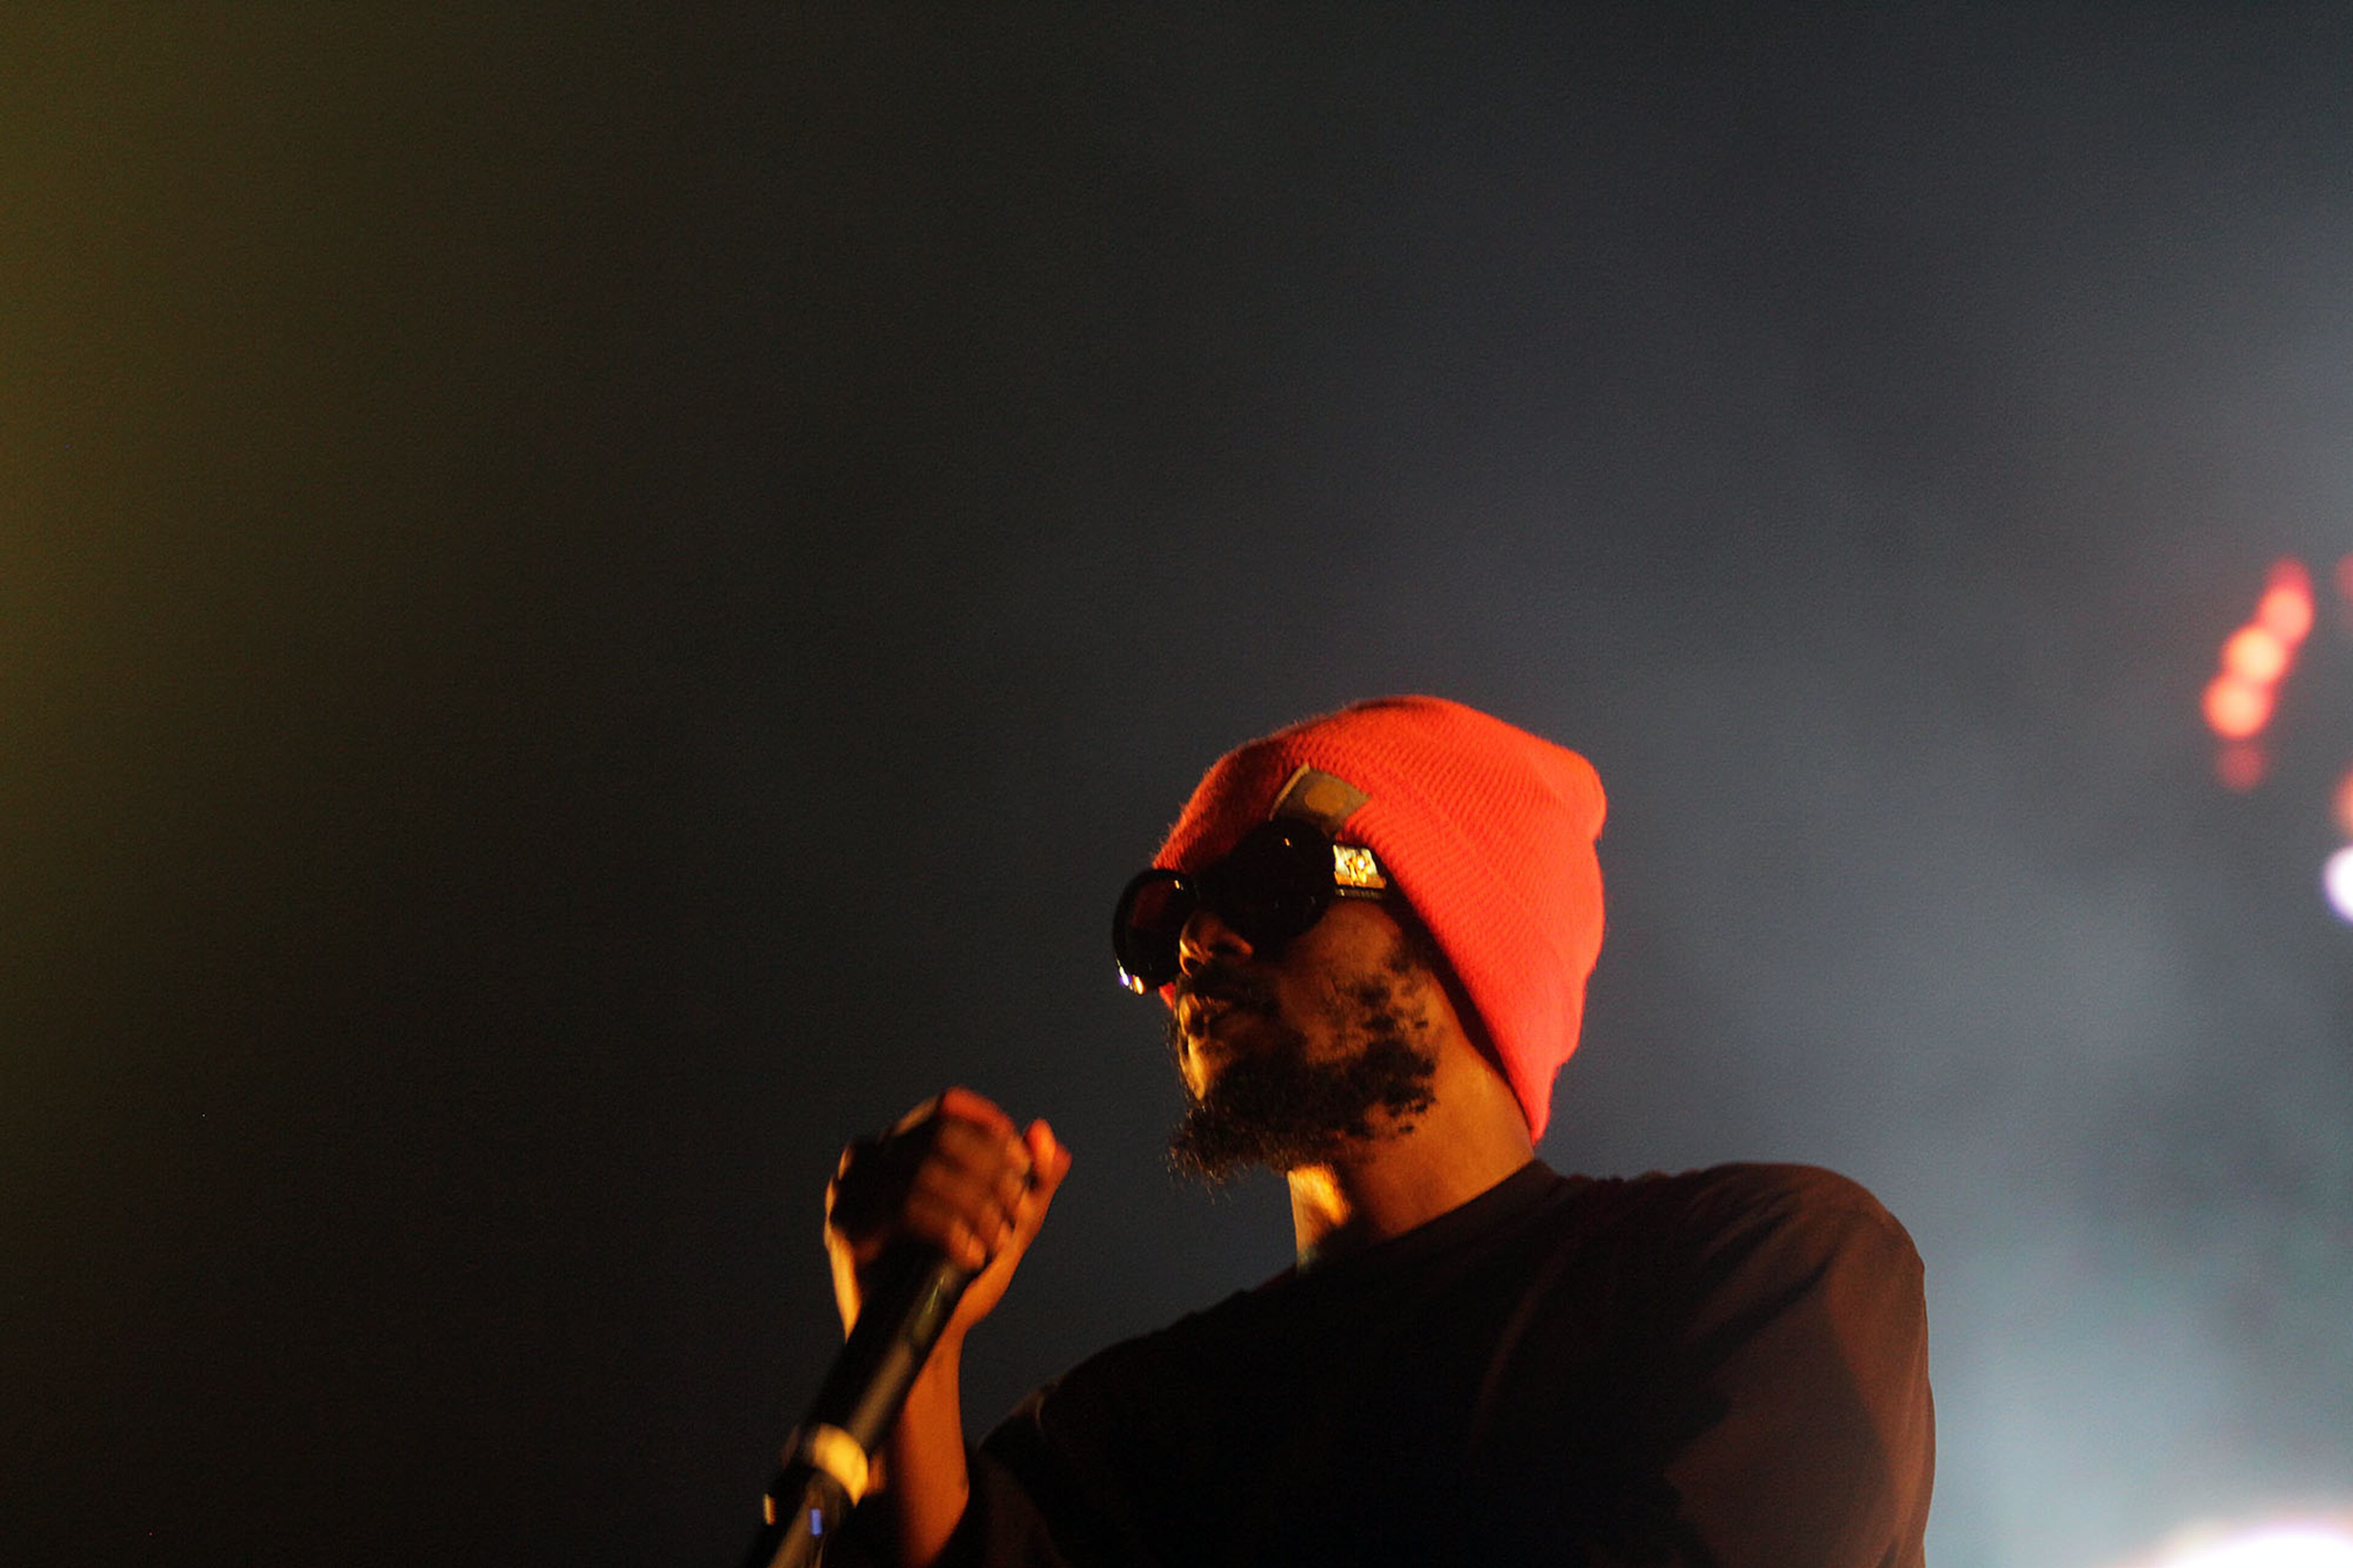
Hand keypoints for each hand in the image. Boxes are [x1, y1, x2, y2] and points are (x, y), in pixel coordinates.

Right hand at [824, 1087, 1071, 1347]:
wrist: (931, 1337)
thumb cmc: (963, 1276)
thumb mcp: (1010, 1223)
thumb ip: (1034, 1180)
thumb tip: (1044, 1133)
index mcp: (904, 1144)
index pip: (947, 1107)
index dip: (991, 1130)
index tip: (1024, 1166)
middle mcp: (871, 1157)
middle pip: (941, 1135)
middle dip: (991, 1173)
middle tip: (1018, 1214)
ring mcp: (852, 1190)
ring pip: (925, 1170)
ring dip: (975, 1206)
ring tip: (997, 1242)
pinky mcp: (846, 1227)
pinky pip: (905, 1208)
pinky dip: (949, 1230)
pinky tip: (970, 1255)